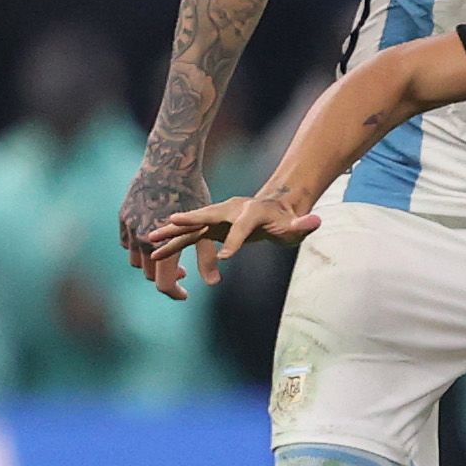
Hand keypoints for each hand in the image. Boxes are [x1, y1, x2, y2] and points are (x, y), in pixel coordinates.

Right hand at [119, 159, 209, 295]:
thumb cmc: (193, 194)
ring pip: (136, 260)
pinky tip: (154, 241)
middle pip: (150, 273)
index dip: (174, 292)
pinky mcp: (123, 217)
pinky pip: (128, 242)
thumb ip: (207, 258)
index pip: (163, 283)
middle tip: (182, 273)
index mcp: (163, 246)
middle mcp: (142, 241)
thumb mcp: (206, 227)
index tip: (185, 295)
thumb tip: (214, 284)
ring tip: (169, 257)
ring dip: (151, 263)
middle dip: (165, 276)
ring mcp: (130, 228)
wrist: (169, 164)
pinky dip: (139, 247)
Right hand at [143, 186, 315, 291]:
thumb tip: (314, 221)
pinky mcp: (210, 226)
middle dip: (191, 220)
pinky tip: (154, 248)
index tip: (227, 258)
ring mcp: (218, 216)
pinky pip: (189, 234)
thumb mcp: (297, 225)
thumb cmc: (287, 220)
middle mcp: (231, 210)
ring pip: (192, 225)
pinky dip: (173, 240)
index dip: (235, 241)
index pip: (242, 227)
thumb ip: (303, 224)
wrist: (276, 208)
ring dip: (172, 232)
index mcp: (252, 211)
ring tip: (151, 240)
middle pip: (209, 215)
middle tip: (172, 221)